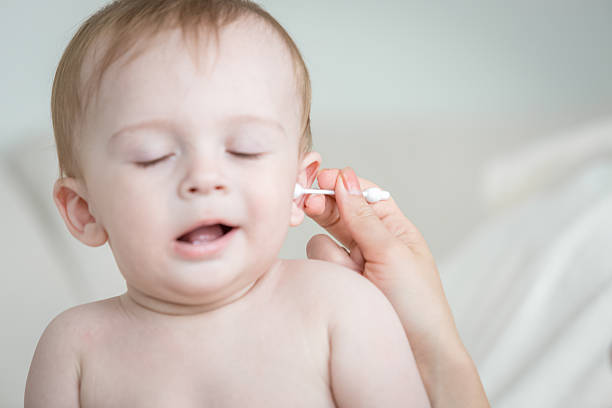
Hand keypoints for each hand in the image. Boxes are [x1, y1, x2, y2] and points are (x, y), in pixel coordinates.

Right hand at [304, 167, 488, 407]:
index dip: (342, 183)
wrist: (414, 356)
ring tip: (352, 276)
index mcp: (395, 229)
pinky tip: (343, 287)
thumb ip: (363, 217)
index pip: (363, 194)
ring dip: (332, 255)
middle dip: (324, 207)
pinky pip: (319, 265)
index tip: (320, 178)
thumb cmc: (417, 305)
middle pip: (338, 213)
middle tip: (304, 201)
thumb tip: (344, 179)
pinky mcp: (338, 284)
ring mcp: (352, 265)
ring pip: (322, 241)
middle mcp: (371, 243)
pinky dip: (326, 271)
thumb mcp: (392, 253)